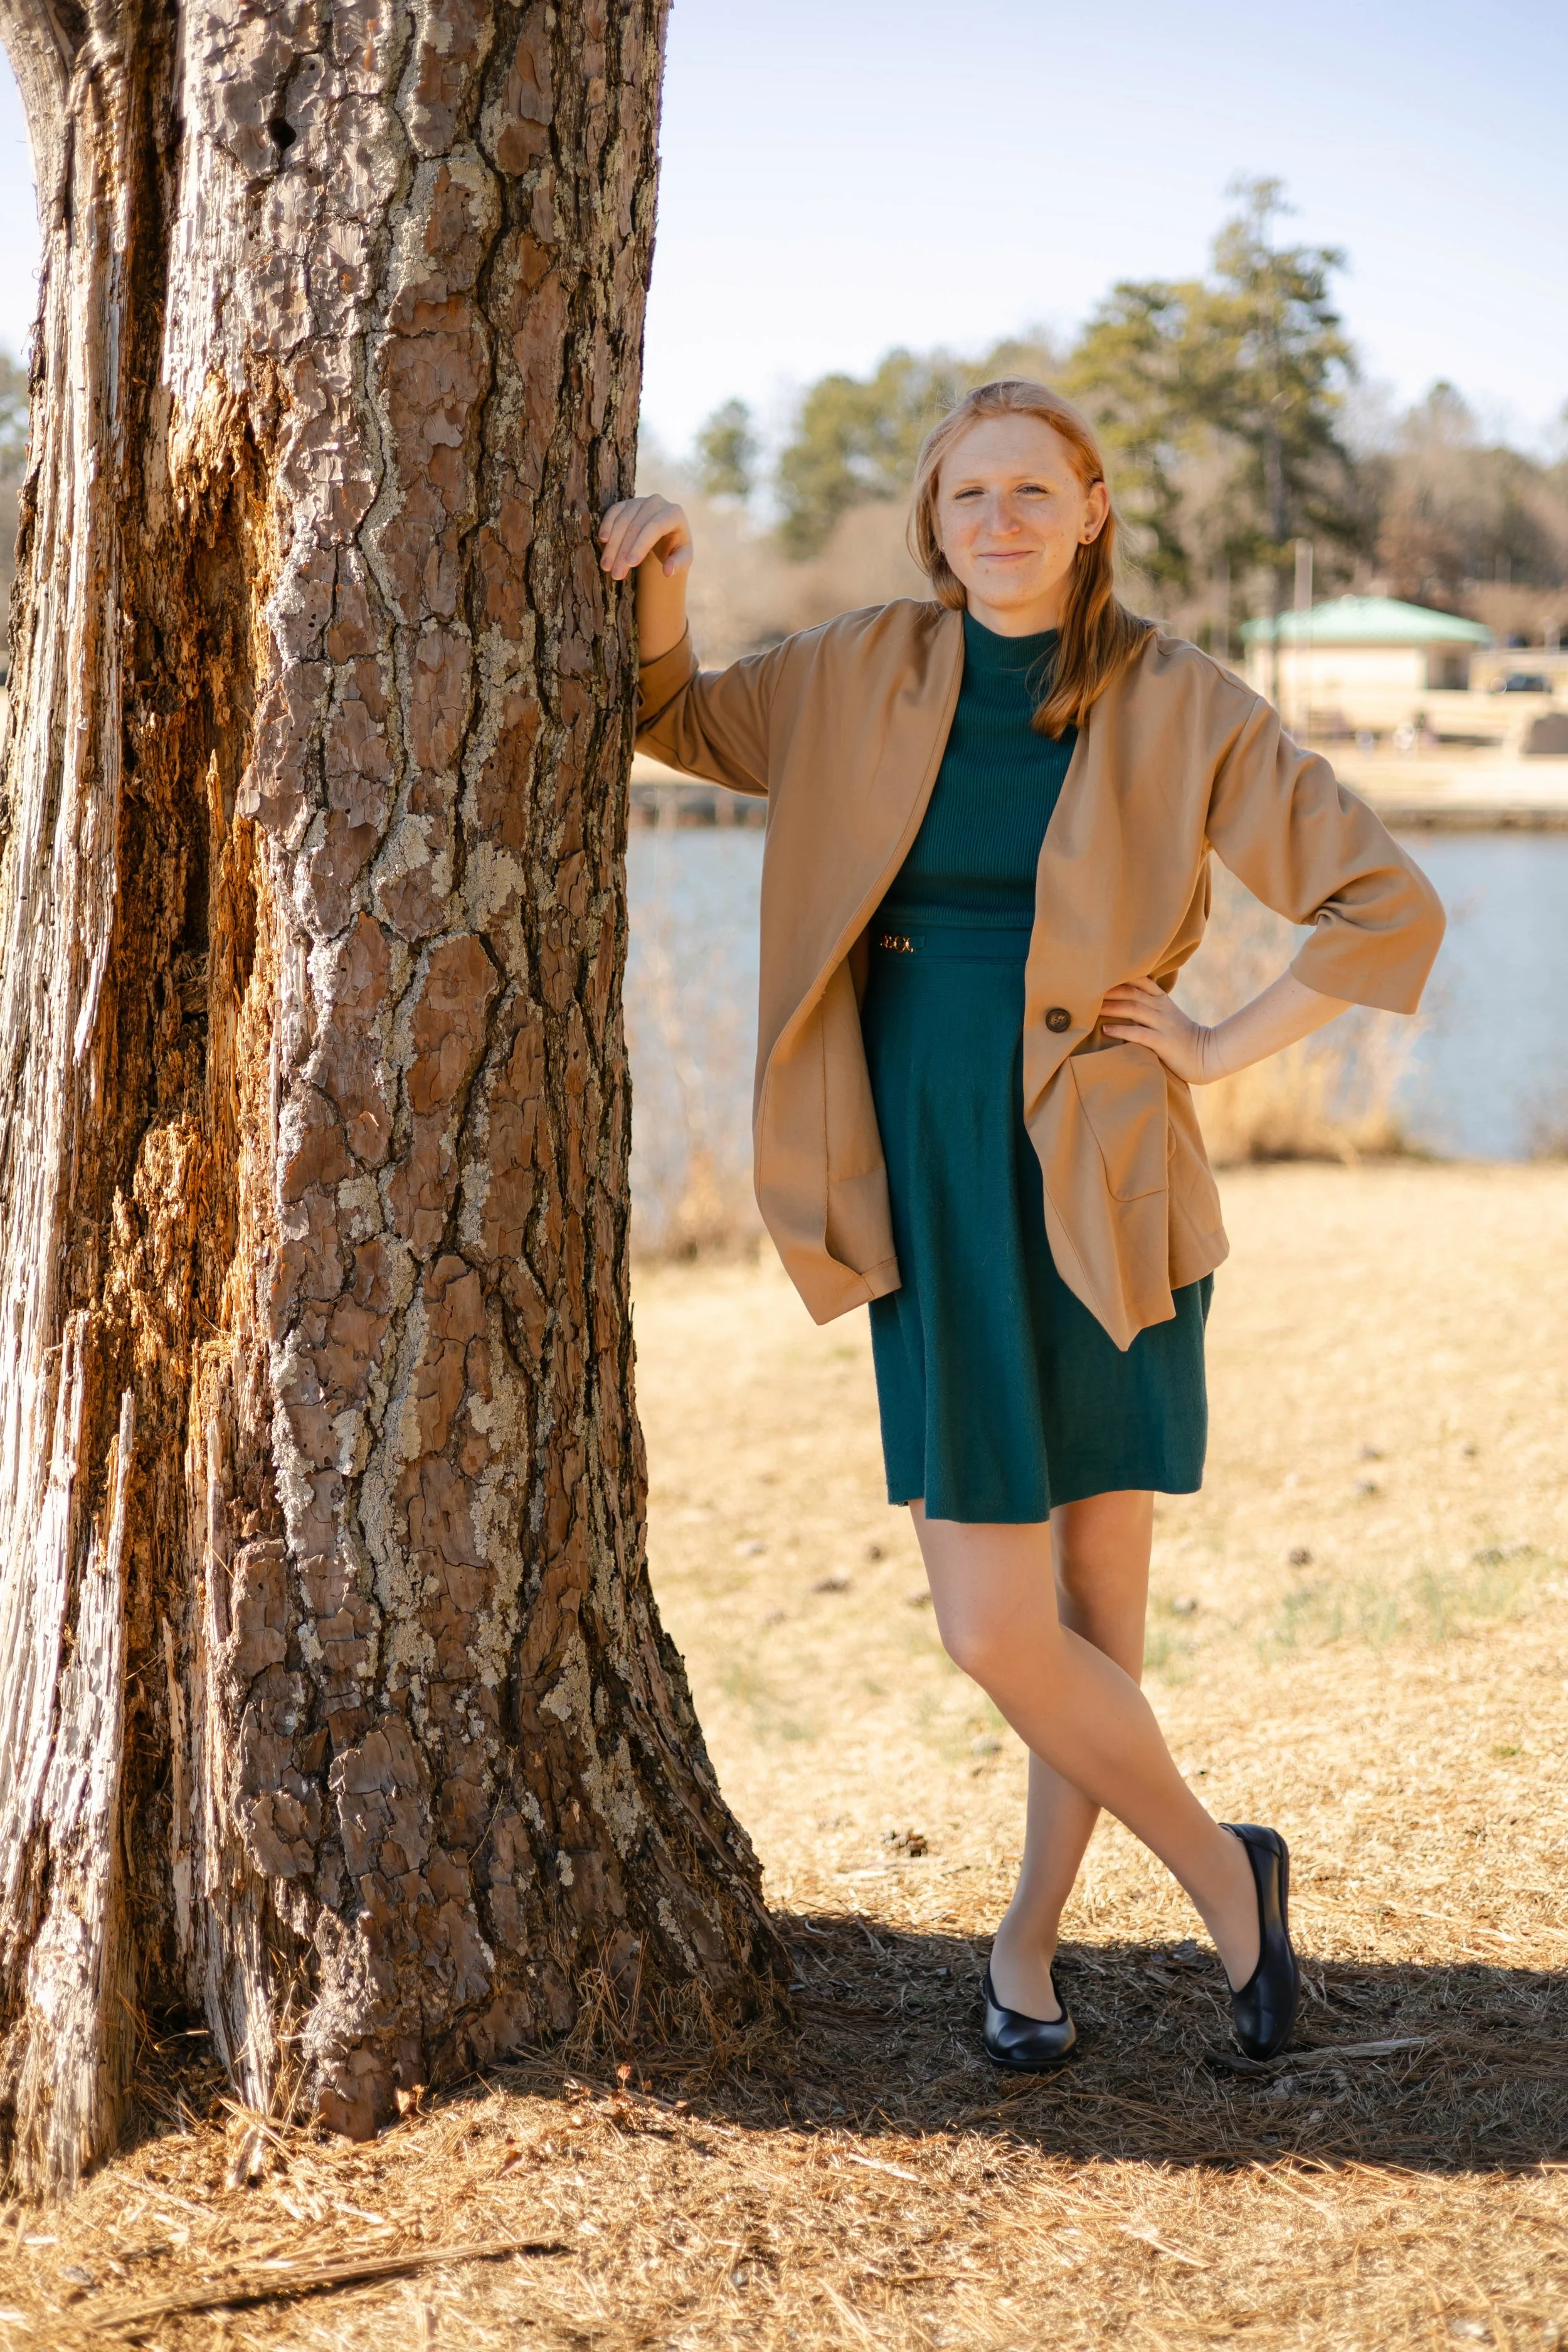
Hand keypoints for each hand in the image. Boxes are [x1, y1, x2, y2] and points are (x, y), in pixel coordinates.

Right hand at [597, 494, 692, 582]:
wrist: (665, 535)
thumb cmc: (675, 547)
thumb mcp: (683, 557)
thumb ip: (679, 564)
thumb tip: (668, 571)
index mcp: (674, 513)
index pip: (654, 527)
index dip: (641, 545)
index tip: (631, 564)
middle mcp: (656, 502)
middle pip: (635, 526)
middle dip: (623, 552)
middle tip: (616, 574)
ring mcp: (640, 501)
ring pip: (622, 521)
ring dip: (612, 546)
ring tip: (607, 567)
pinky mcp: (626, 503)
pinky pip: (613, 512)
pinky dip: (606, 525)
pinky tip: (602, 541)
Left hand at [1100, 975, 1217, 1084]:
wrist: (1207, 1054)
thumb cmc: (1181, 1037)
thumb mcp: (1167, 1015)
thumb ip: (1149, 1005)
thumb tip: (1122, 1000)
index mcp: (1162, 1000)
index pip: (1140, 980)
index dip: (1120, 976)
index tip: (1100, 974)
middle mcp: (1161, 1008)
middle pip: (1132, 993)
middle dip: (1109, 990)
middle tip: (1087, 991)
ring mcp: (1163, 1024)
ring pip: (1134, 1009)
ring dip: (1111, 1007)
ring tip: (1092, 1009)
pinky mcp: (1163, 1042)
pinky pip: (1139, 1033)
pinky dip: (1122, 1031)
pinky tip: (1106, 1030)